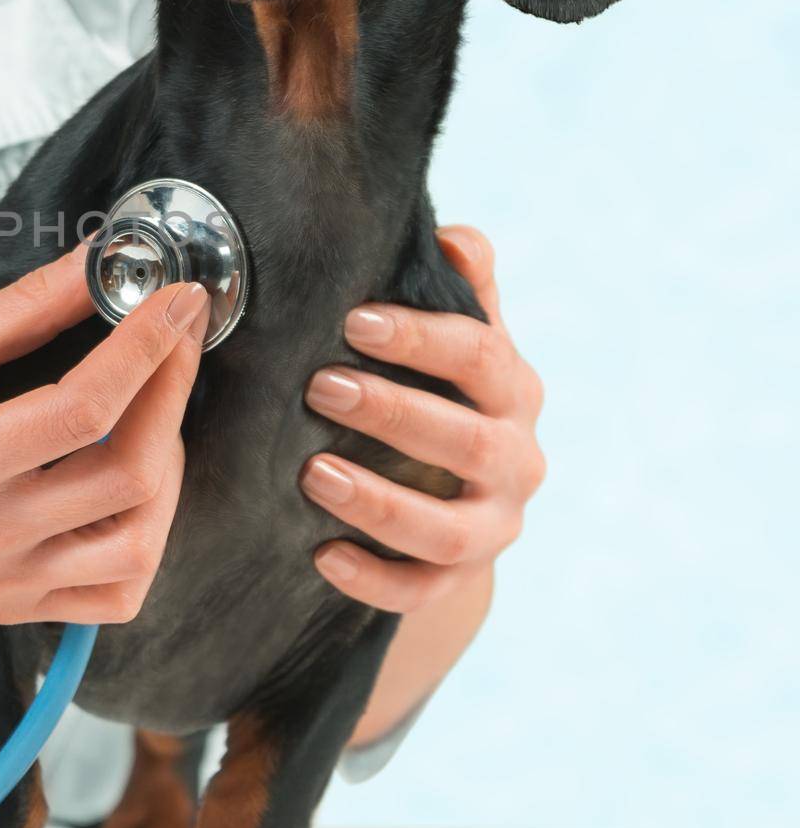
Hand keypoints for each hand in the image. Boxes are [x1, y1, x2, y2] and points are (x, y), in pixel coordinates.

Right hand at [0, 241, 208, 626]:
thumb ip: (28, 306)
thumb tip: (105, 262)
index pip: (85, 408)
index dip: (146, 346)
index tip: (177, 300)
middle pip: (127, 477)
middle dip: (171, 394)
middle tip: (175, 340)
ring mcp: (2, 582)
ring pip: (139, 545)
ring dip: (169, 470)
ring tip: (153, 413)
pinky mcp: (13, 605)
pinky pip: (115, 593)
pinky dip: (145, 536)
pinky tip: (131, 485)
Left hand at [298, 225, 545, 611]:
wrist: (459, 489)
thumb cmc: (440, 387)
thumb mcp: (457, 334)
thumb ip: (459, 286)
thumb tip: (454, 238)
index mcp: (514, 390)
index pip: (480, 357)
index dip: (421, 338)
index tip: (353, 319)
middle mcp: (516, 461)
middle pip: (468, 442)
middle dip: (394, 413)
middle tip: (319, 387)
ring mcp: (494, 527)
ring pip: (446, 529)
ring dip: (379, 502)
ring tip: (311, 473)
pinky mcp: (459, 579)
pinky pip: (420, 590)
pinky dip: (374, 578)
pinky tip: (321, 556)